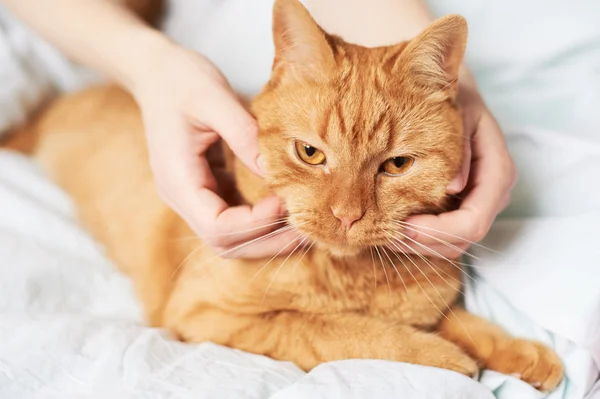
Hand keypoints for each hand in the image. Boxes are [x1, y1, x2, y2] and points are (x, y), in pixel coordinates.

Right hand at [132, 42, 299, 257]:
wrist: (155, 71)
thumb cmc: (181, 79)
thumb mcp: (214, 97)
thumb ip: (243, 135)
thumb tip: (275, 173)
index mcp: (177, 179)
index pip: (217, 226)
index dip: (255, 223)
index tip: (287, 201)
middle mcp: (182, 195)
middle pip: (225, 242)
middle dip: (266, 241)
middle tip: (306, 229)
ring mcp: (193, 193)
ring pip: (230, 235)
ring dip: (266, 235)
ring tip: (302, 224)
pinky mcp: (206, 186)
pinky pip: (233, 216)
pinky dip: (260, 219)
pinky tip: (286, 208)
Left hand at [398, 74, 516, 258]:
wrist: (455, 94)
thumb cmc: (454, 99)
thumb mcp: (457, 114)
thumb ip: (458, 148)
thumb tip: (453, 187)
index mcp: (497, 171)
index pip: (473, 221)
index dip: (439, 231)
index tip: (403, 225)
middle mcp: (492, 194)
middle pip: (462, 239)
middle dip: (423, 242)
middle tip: (384, 233)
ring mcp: (478, 203)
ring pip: (452, 245)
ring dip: (418, 245)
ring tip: (383, 233)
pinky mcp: (461, 207)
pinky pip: (443, 236)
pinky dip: (418, 239)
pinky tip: (392, 226)